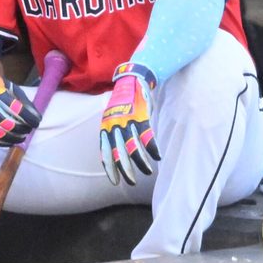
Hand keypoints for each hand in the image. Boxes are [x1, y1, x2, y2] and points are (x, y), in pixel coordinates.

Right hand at [0, 61, 40, 146]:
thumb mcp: (10, 87)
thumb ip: (22, 100)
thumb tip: (35, 115)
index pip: (17, 109)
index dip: (29, 118)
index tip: (36, 122)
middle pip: (8, 123)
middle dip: (22, 130)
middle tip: (28, 131)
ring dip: (13, 138)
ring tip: (21, 138)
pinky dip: (0, 142)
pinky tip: (8, 142)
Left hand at [100, 63, 160, 185]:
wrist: (131, 80)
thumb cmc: (121, 102)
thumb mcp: (110, 117)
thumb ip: (111, 134)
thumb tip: (113, 153)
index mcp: (105, 128)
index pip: (106, 153)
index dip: (111, 169)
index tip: (116, 182)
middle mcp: (114, 126)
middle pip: (118, 154)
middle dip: (125, 170)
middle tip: (132, 182)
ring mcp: (127, 121)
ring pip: (133, 148)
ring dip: (140, 163)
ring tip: (147, 172)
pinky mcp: (141, 116)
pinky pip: (147, 137)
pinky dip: (152, 148)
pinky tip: (157, 156)